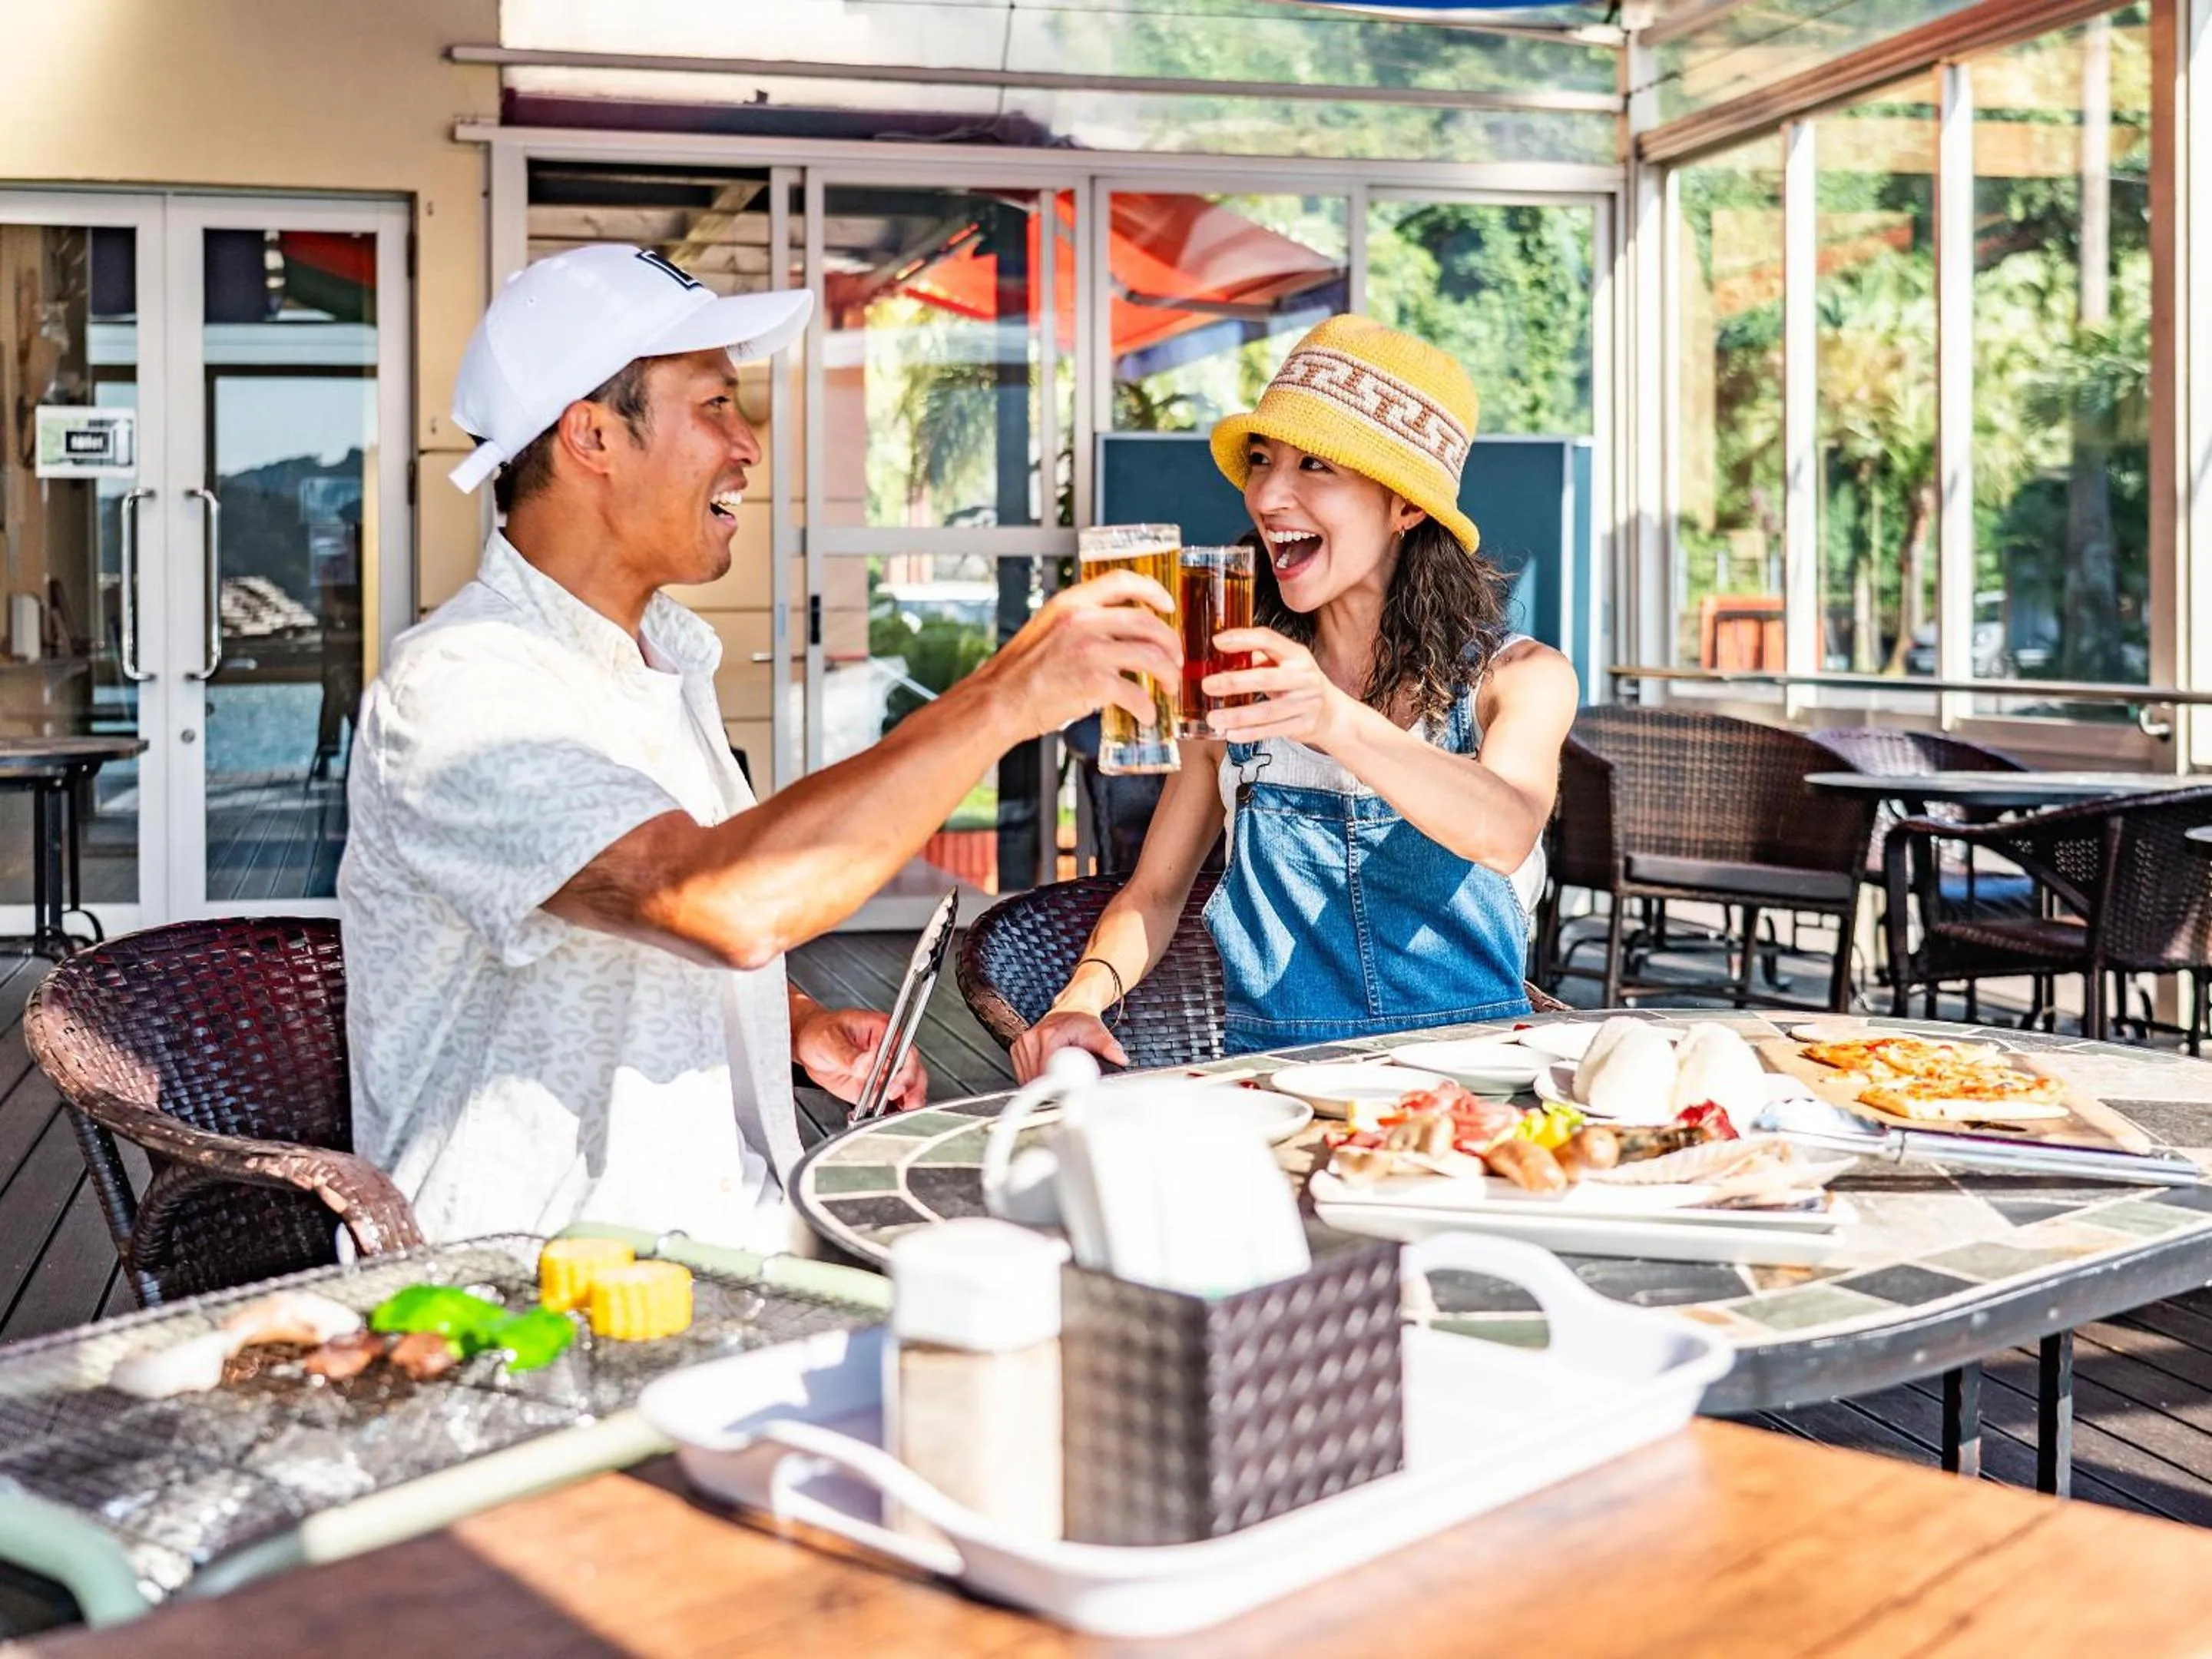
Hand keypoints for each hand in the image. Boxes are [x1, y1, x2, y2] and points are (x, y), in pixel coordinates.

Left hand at [793, 1003, 928, 1111]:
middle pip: (912, 1073)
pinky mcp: (873, 1089)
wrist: (806, 1045)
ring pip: (905, 1091)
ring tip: (896, 1117)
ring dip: (904, 1106)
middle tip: (903, 1107)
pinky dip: (888, 1114)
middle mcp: (888, 1053)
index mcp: (883, 1032)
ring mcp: (883, 1072)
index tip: (894, 1089)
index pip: (905, 1053)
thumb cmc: (820, 1031)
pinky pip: (887, 1104)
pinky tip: (882, 1119)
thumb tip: (867, 1063)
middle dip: (911, 1093)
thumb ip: (848, 1053)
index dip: (905, 1072)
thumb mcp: (830, 1039)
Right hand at [974, 571, 1181, 739]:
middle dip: (1170, 643)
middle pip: (1147, 622)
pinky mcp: (1094, 683)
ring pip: (1151, 657)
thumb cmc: (1020, 674)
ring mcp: (1090, 651)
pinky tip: (1146, 716)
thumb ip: (1079, 624)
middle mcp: (1083, 621)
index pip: (1122, 581)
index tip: (1168, 605)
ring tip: (1168, 688)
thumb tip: (1114, 633)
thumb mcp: (1048, 630)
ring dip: (1167, 675)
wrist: (999, 701)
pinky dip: (1147, 708)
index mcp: (1072, 604)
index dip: (1153, 590)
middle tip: (1175, 660)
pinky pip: (1136, 694)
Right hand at [1012, 1008, 1127, 1083]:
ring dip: (1038, 1086)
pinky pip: (1021, 1072)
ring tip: (1054, 1085)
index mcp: (1049, 1035)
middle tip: (1062, 1093)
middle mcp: (1032, 1038)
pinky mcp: (1018, 1048)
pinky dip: (1031, 1079)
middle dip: (1047, 1089)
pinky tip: (1044, 1077)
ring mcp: (1023, 1043)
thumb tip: (1121, 1059)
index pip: (1045, 1071)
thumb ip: (1109, 1047)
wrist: (1070, 1011)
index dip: (1054, 1087)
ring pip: (1026, 1077)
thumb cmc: (1081, 1023)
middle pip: (1034, 1076)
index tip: (1063, 1095)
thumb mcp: (1098, 1033)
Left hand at [1201, 627, 1356, 750]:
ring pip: (1266, 712)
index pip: (1268, 639)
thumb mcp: (1288, 664)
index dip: (1242, 639)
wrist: (1333, 713)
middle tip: (1208, 685)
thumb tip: (1226, 654)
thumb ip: (1261, 657)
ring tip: (1213, 717)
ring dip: (1236, 716)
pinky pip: (1271, 731)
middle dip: (1233, 682)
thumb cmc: (1301, 684)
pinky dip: (1248, 733)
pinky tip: (1230, 733)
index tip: (1217, 642)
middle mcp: (1303, 677)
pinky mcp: (1303, 725)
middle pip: (1265, 678)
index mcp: (1297, 655)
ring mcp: (1305, 703)